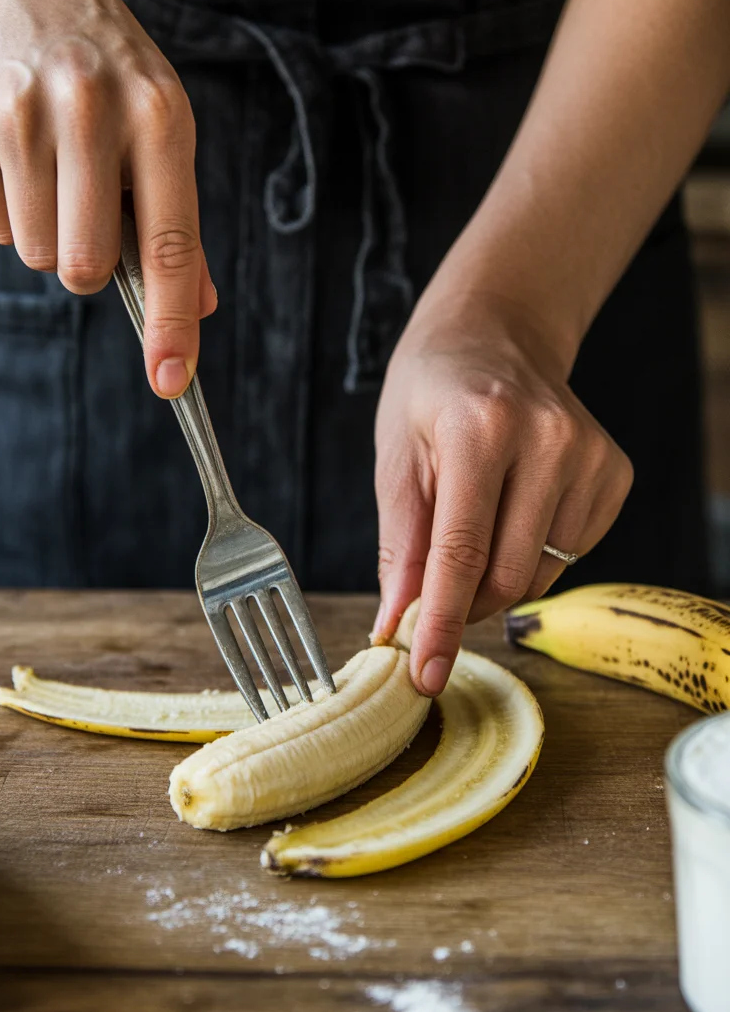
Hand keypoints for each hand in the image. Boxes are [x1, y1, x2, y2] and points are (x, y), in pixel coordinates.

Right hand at [0, 0, 214, 396]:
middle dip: (93, 264)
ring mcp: (20, 116)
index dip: (171, 322)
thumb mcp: (166, 132)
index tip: (171, 381)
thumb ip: (181, 225)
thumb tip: (197, 308)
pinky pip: (0, 230)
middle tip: (94, 211)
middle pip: (86, 266)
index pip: (169, 243)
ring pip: (40, 255)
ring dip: (54, 234)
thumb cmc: (114, 80)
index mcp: (159, 115)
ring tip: (58, 170)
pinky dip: (16, 212)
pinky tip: (24, 157)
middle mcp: (88, 109)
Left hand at [373, 289, 632, 695]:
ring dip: (496, 581)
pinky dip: (532, 556)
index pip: (461, 553)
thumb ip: (401, 546)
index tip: (426, 675)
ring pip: (541, 574)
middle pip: (507, 574)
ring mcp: (590, 455)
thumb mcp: (396, 458)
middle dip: (463, 606)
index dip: (441, 624)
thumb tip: (398, 625)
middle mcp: (547, 440)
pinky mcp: (614, 472)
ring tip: (472, 531)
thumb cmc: (431, 394)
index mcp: (479, 430)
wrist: (495, 336)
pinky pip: (570, 555)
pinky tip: (513, 511)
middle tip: (432, 598)